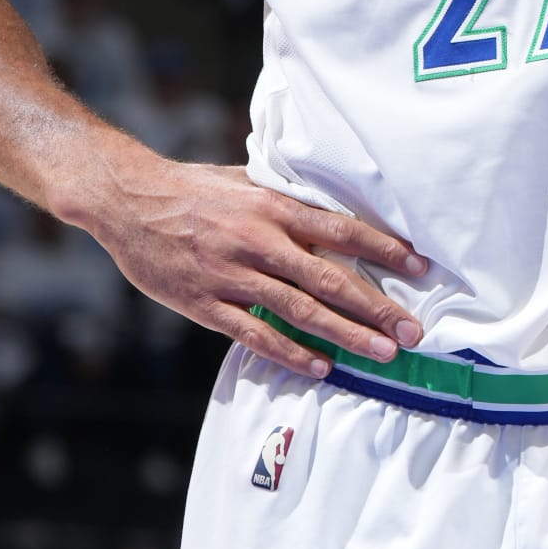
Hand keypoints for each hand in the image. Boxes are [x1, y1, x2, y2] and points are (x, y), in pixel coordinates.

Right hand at [88, 156, 426, 379]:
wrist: (128, 201)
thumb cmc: (192, 188)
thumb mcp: (244, 181)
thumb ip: (286, 200)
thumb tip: (332, 210)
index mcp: (273, 208)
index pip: (342, 231)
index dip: (384, 249)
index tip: (419, 268)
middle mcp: (260, 243)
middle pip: (332, 280)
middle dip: (377, 307)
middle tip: (413, 331)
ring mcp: (234, 277)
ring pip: (302, 312)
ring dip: (347, 335)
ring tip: (383, 354)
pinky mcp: (208, 305)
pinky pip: (257, 335)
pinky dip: (292, 353)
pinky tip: (322, 367)